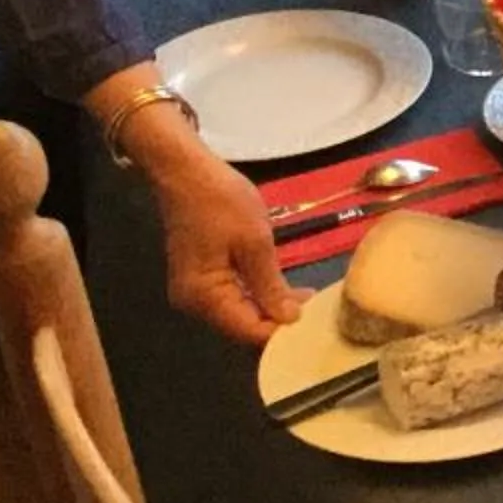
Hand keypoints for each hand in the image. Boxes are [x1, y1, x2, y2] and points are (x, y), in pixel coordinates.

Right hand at [151, 151, 303, 345]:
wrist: (186, 170)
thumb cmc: (221, 201)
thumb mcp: (254, 242)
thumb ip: (270, 285)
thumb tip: (289, 320)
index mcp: (204, 297)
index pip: (248, 331)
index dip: (281, 332)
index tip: (314, 324)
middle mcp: (194, 303)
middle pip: (242, 324)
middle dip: (278, 319)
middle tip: (317, 308)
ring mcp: (195, 290)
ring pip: (239, 310)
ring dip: (270, 306)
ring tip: (306, 298)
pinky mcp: (200, 276)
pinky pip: (232, 295)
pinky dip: (257, 293)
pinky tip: (283, 288)